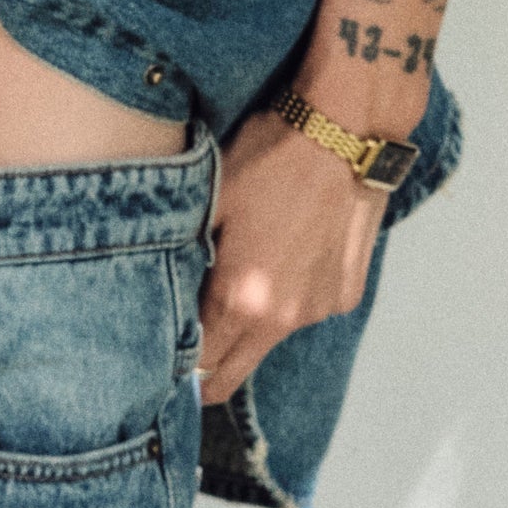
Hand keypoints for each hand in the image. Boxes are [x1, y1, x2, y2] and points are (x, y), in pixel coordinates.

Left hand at [195, 107, 388, 405]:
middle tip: (186, 347)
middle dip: (206, 369)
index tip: (160, 355)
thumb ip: (187, 262)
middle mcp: (284, 317)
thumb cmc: (269, 156)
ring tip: (241, 271)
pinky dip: (289, 296)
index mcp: (242, 298)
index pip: (200, 367)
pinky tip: (284, 251)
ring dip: (249, 323)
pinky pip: (306, 310)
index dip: (176, 365)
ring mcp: (320, 309)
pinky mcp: (346, 294)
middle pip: (233, 374)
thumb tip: (168, 299)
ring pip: (270, 339)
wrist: (344, 132)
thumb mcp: (209, 202)